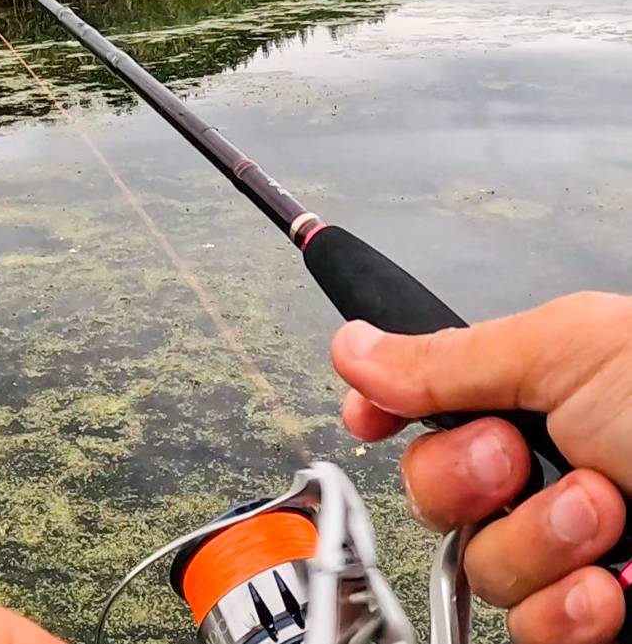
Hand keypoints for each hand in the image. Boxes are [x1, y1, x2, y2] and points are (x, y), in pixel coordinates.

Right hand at [330, 291, 631, 643]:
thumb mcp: (571, 350)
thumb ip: (450, 357)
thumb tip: (357, 348)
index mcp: (546, 400)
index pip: (429, 409)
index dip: (385, 414)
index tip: (370, 417)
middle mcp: (554, 475)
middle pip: (435, 493)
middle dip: (468, 477)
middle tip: (522, 459)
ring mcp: (578, 555)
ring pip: (481, 567)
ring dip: (536, 542)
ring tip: (608, 517)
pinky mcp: (600, 620)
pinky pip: (531, 632)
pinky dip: (567, 611)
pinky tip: (611, 588)